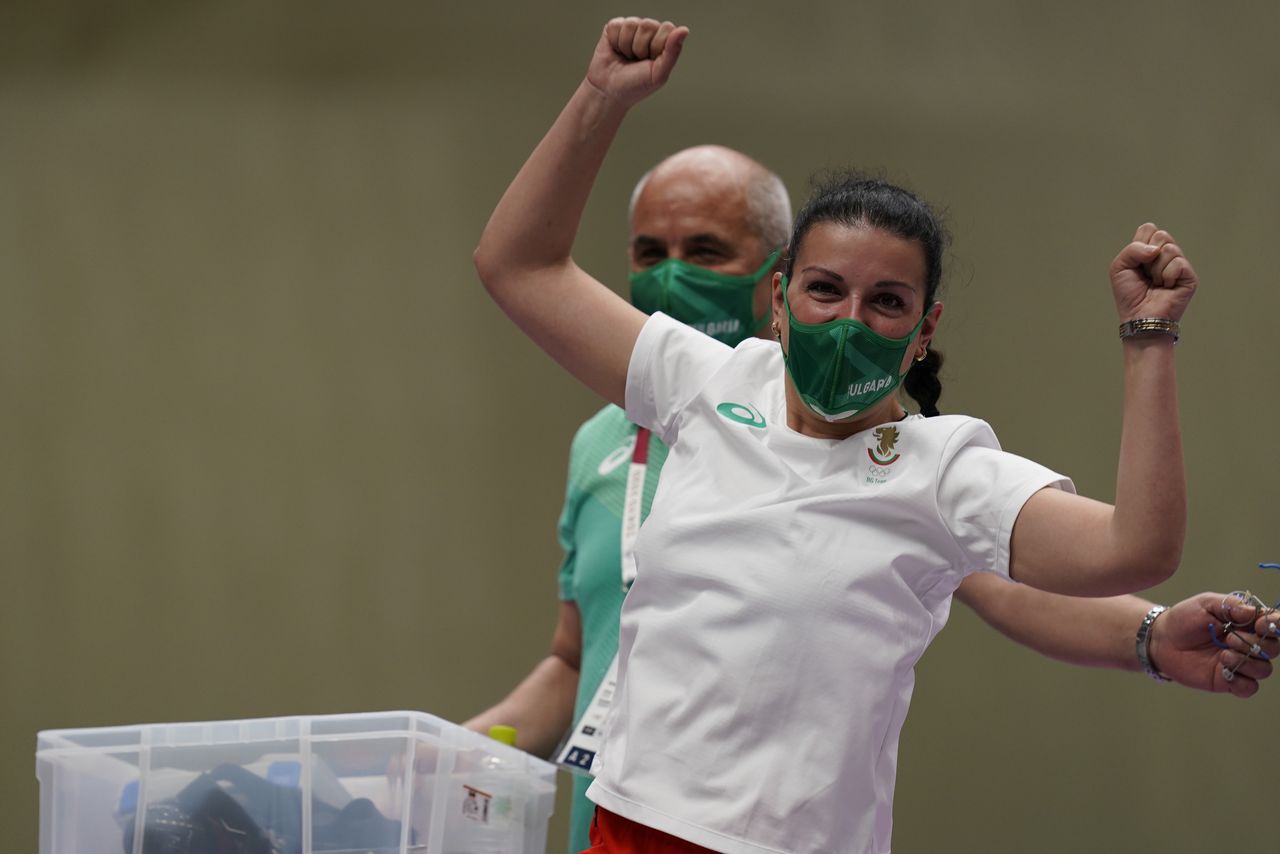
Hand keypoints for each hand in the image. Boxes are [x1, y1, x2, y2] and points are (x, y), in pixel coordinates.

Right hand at [585, 17, 688, 107]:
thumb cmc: (635, 85)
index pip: (667, 28)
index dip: (657, 46)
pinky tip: (616, 51)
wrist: (609, 91)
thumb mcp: (658, 74)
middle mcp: (650, 31)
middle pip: (648, 24)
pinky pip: (617, 25)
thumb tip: (684, 30)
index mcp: (664, 41)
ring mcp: (632, 28)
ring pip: (632, 24)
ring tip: (626, 57)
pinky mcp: (615, 27)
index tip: (651, 61)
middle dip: (640, 47)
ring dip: (626, 46)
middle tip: (636, 61)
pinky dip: (615, 42)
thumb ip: (673, 52)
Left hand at [1109, 223, 1197, 323]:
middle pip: (1161, 235)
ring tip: (1155, 283)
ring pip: (1170, 248)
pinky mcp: (1189, 276)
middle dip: (1147, 256)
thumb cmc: (1129, 295)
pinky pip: (1178, 263)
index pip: (1149, 228)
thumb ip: (1133, 249)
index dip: (1139, 243)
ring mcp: (1179, 264)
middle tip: (1146, 274)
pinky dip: (1166, 276)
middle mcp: (1167, 255)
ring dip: (1155, 269)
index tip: (1136, 262)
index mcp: (1150, 250)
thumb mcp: (1119, 267)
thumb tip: (1156, 249)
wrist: (1139, 317)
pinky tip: (1166, 287)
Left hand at [1147, 593, 1277, 697]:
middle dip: (1256, 644)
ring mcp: (1239, 663)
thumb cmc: (1185, 618)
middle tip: (1230, 639)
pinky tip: (1225, 671)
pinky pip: (1249, 688)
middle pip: (1273, 648)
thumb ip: (1230, 605)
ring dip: (1247, 662)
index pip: (1275, 624)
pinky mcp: (1227, 680)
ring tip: (1223, 655)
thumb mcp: (1206, 604)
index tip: (1261, 623)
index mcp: (1247, 623)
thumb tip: (1253, 613)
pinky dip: (1242, 682)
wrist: (1162, 639)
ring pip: (1264, 670)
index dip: (1276, 624)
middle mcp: (1248, 644)